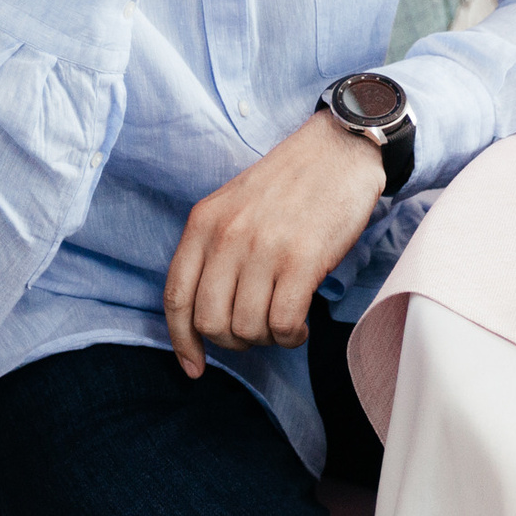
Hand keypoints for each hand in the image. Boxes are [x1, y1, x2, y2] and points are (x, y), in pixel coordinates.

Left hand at [164, 113, 384, 377]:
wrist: (339, 149)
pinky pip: (283, 323)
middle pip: (210, 322)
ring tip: (283, 321)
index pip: (176, 297)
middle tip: (257, 330)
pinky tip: (301, 324)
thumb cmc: (289, 183)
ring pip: (247, 329)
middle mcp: (227, 235)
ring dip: (267, 338)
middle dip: (233, 342)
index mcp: (203, 222)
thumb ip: (215, 250)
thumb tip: (206, 316)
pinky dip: (291, 335)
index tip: (194, 366)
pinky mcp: (302, 259)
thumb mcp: (233, 206)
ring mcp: (263, 248)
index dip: (182, 342)